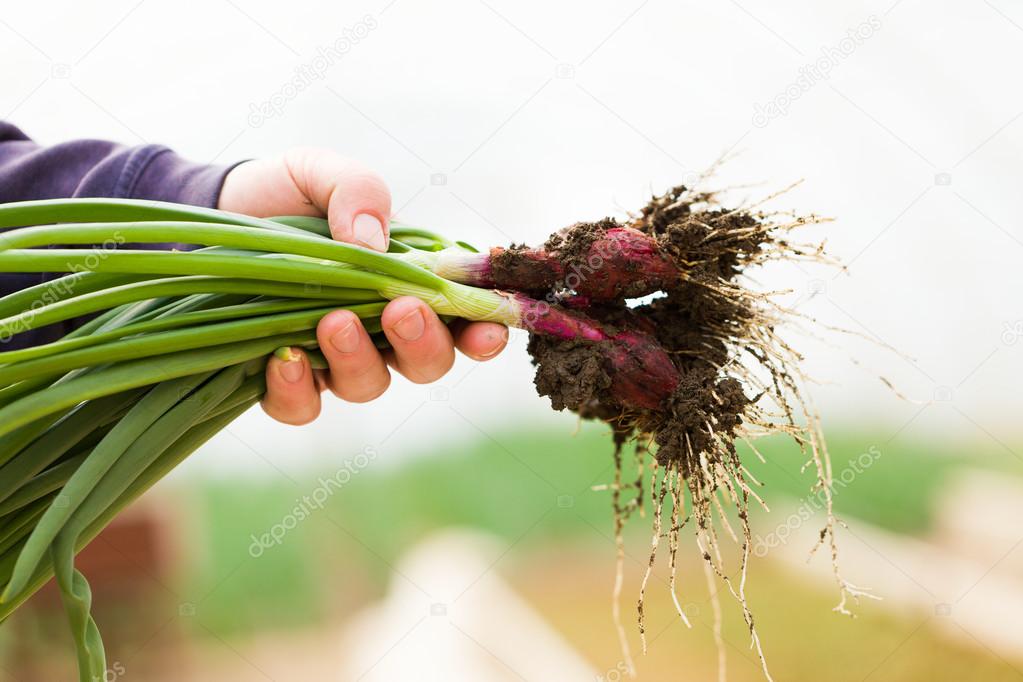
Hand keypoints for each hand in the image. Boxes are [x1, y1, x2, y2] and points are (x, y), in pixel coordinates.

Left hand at [218, 148, 507, 423]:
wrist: (211, 207)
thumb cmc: (283, 191)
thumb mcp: (322, 171)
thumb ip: (357, 191)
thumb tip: (374, 242)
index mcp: (408, 281)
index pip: (462, 319)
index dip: (483, 333)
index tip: (487, 329)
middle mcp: (379, 329)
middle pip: (426, 363)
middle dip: (424, 344)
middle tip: (402, 311)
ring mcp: (332, 358)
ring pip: (367, 386)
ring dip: (359, 360)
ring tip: (334, 322)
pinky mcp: (281, 377)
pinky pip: (301, 407)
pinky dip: (297, 390)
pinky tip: (282, 358)